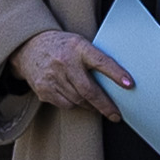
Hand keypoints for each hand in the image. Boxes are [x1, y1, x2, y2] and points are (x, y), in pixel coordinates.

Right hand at [14, 28, 136, 117]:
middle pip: (89, 90)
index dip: (116, 73)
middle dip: (106, 105)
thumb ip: (94, 58)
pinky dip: (75, 105)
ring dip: (91, 106)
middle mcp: (65, 62)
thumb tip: (119, 82)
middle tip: (116, 115)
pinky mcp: (44, 89)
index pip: (101, 61)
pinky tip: (77, 99)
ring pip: (78, 101)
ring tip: (97, 105)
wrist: (29, 47)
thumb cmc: (62, 47)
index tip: (129, 84)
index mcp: (78, 47)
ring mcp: (52, 77)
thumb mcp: (79, 44)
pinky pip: (66, 105)